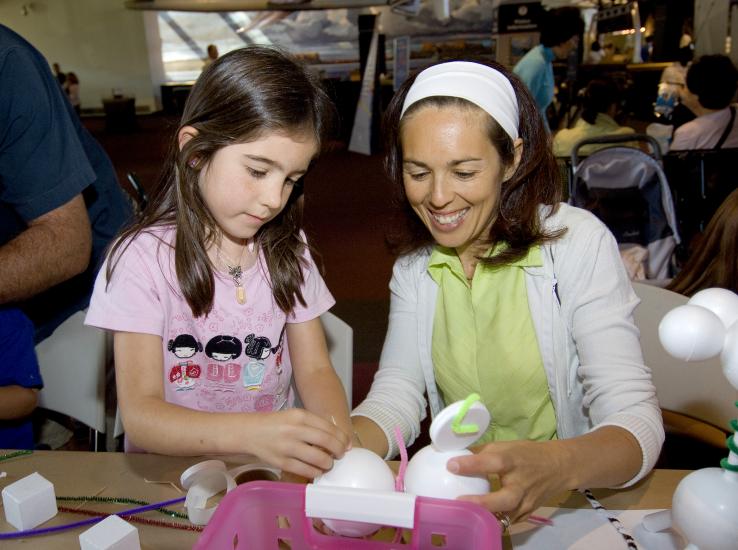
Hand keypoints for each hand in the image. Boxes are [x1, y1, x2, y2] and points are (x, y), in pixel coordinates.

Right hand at [246, 408, 349, 479]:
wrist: (250, 432)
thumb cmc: (277, 424)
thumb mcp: (295, 417)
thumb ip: (314, 425)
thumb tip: (338, 440)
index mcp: (300, 416)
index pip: (329, 428)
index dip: (342, 438)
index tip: (347, 445)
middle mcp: (295, 430)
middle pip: (327, 442)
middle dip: (339, 451)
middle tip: (341, 455)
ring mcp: (287, 447)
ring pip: (319, 458)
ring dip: (328, 463)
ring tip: (328, 463)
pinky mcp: (281, 462)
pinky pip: (306, 470)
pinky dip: (316, 472)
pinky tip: (317, 470)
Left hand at [447, 440, 571, 523]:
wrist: (559, 467)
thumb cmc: (527, 454)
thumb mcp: (506, 446)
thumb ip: (482, 453)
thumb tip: (456, 457)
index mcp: (513, 461)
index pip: (493, 462)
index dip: (472, 465)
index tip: (451, 466)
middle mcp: (520, 483)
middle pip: (505, 498)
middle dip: (482, 503)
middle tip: (459, 502)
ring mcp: (526, 502)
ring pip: (507, 516)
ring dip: (486, 517)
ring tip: (464, 515)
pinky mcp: (527, 513)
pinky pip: (509, 521)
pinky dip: (494, 521)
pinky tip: (479, 520)